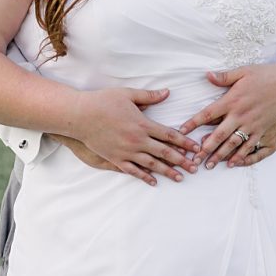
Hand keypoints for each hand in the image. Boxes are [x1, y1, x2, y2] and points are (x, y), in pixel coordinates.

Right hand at [68, 87, 201, 186]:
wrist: (80, 116)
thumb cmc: (103, 101)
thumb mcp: (128, 94)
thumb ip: (149, 96)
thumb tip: (167, 93)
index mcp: (142, 124)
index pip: (169, 135)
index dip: (184, 142)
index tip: (196, 148)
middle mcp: (137, 140)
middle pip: (164, 153)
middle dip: (182, 161)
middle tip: (195, 168)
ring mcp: (126, 152)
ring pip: (152, 165)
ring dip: (167, 171)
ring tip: (180, 178)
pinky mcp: (115, 159)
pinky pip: (133, 171)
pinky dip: (145, 177)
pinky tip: (154, 182)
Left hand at [178, 65, 275, 169]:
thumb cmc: (265, 75)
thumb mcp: (243, 71)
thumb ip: (224, 76)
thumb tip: (206, 75)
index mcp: (232, 100)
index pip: (208, 114)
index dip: (193, 123)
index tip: (181, 131)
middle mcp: (240, 114)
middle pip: (218, 134)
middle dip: (205, 148)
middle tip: (193, 159)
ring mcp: (251, 124)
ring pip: (232, 143)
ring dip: (220, 155)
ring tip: (209, 165)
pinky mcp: (262, 129)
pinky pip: (249, 146)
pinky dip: (240, 156)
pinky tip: (232, 163)